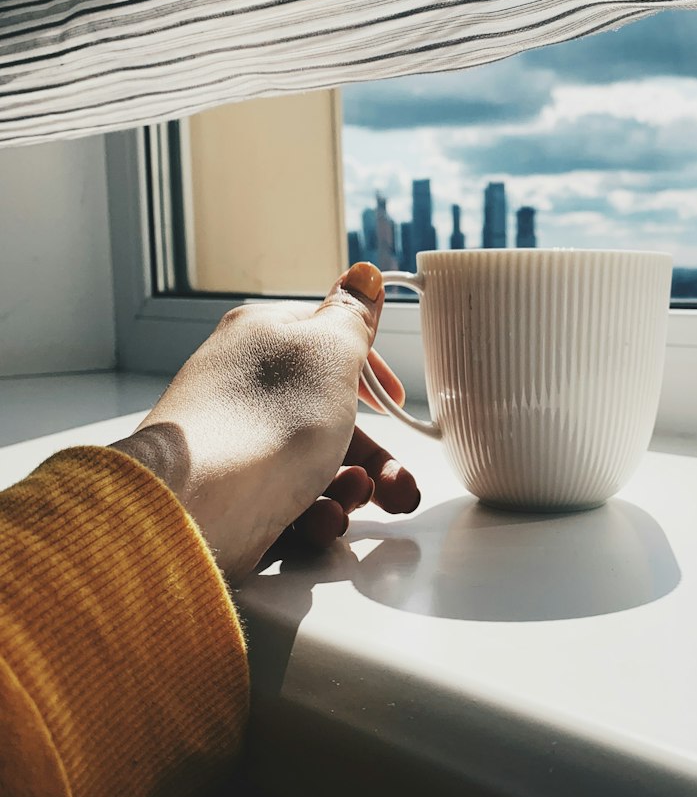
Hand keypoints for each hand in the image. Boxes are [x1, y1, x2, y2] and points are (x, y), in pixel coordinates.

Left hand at [113, 263, 419, 581]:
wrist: (199, 503)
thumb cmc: (269, 419)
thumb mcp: (330, 351)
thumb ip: (354, 317)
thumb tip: (364, 274)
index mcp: (264, 336)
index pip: (327, 343)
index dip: (368, 375)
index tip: (395, 403)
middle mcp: (244, 384)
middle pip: (328, 415)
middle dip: (371, 457)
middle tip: (396, 489)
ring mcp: (236, 440)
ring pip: (313, 463)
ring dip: (347, 488)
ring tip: (350, 503)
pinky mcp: (231, 492)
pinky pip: (286, 499)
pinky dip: (311, 512)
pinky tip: (319, 521)